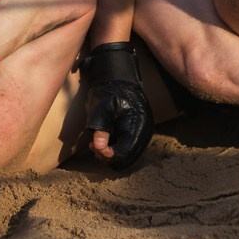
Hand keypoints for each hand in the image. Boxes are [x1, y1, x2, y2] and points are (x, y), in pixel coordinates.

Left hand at [84, 43, 152, 169]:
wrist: (117, 78)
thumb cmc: (108, 90)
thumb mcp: (101, 108)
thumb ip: (101, 128)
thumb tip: (99, 148)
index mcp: (138, 126)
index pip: (125, 154)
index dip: (107, 155)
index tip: (93, 146)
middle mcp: (144, 133)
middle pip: (127, 160)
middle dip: (108, 156)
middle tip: (93, 146)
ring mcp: (143, 134)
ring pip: (126, 158)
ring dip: (111, 154)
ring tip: (96, 144)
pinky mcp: (138, 134)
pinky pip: (127, 150)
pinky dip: (115, 149)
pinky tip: (103, 141)